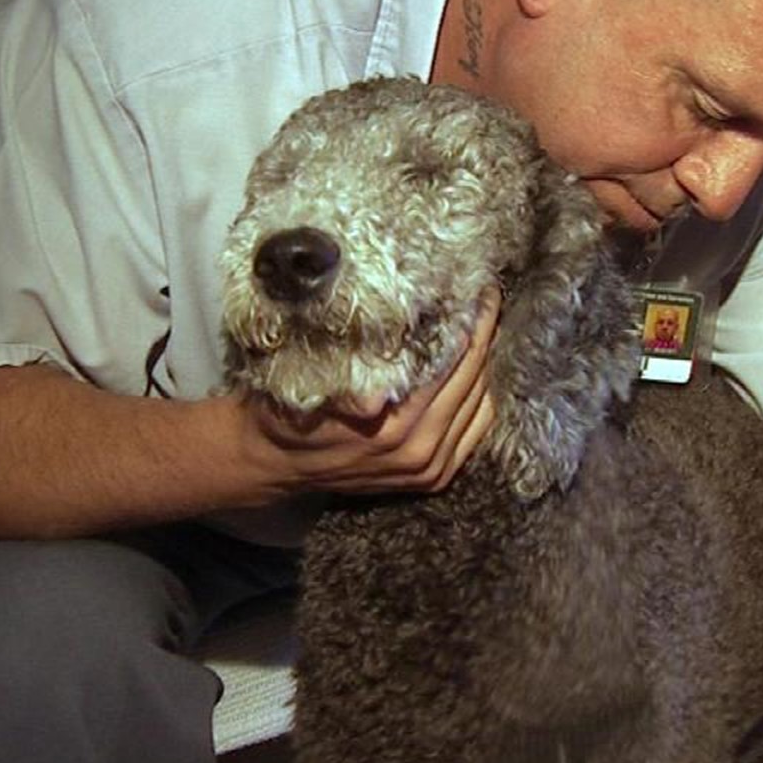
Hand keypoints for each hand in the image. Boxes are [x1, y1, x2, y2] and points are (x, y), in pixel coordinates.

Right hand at [248, 288, 499, 494]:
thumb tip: (389, 353)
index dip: (468, 318)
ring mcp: (428, 467)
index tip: (475, 286)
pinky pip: (477, 426)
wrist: (275, 462)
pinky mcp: (434, 477)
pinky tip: (475, 365)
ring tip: (484, 322)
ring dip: (486, 360)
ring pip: (482, 401)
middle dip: (484, 330)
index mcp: (391, 426)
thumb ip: (349, 368)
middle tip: (487, 295)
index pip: (451, 358)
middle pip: (474, 376)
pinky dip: (481, 394)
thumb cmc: (292, 406)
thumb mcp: (308, 378)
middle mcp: (417, 449)